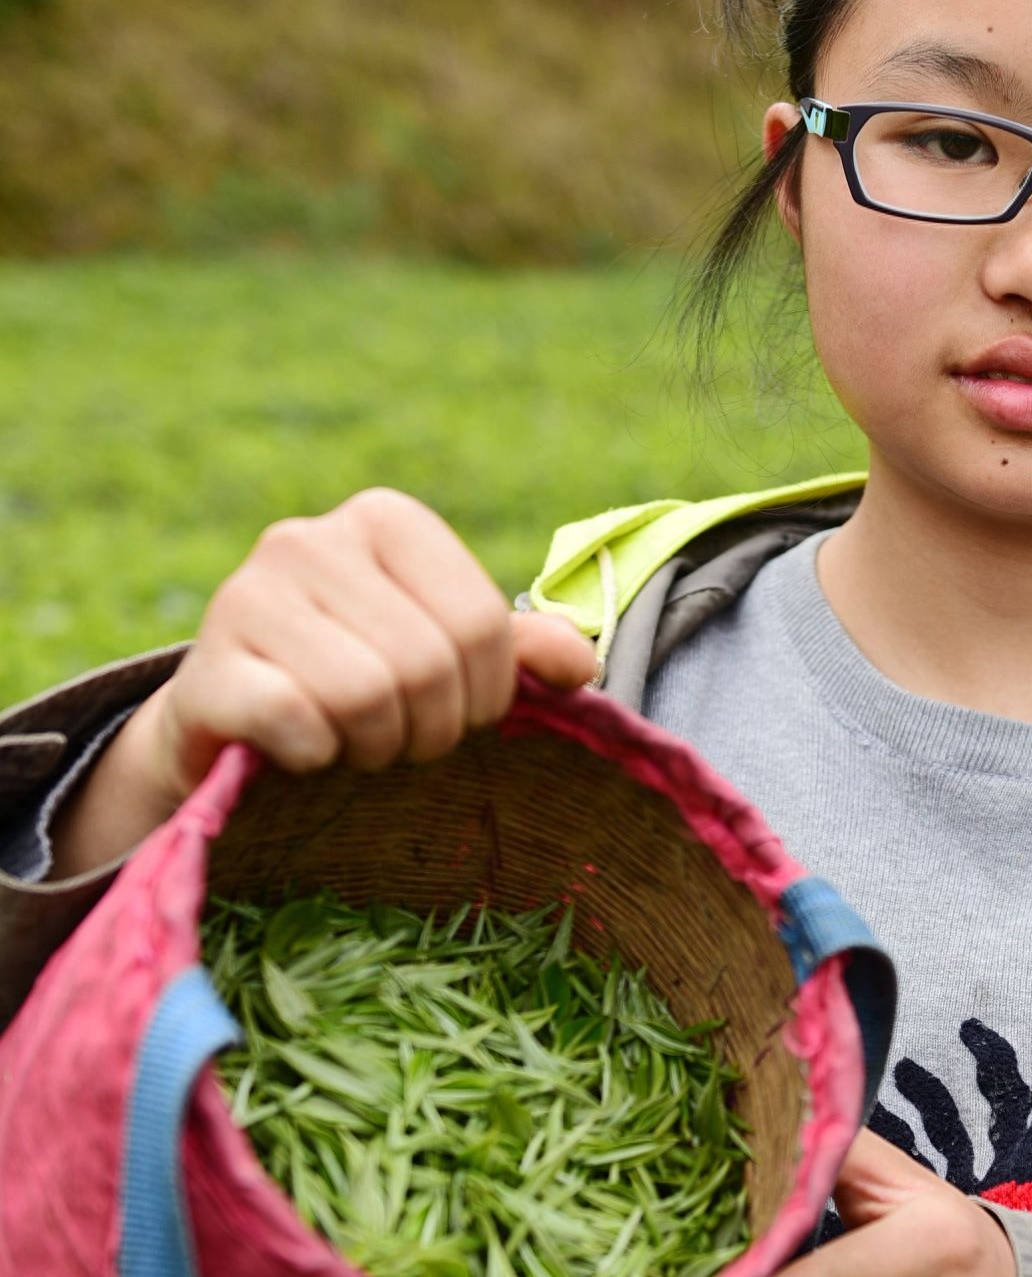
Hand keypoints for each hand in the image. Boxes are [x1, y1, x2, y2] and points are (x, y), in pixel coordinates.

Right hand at [51, 487, 595, 874]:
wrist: (231, 726)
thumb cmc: (355, 680)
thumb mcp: (446, 653)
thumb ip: (516, 649)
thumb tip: (580, 666)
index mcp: (385, 520)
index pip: (481, 622)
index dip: (486, 694)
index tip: (458, 714)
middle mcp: (309, 538)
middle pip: (428, 664)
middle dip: (430, 730)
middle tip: (401, 740)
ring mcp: (246, 595)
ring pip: (365, 696)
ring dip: (373, 747)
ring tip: (352, 743)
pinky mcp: (205, 668)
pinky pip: (293, 720)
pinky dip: (313, 756)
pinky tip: (301, 752)